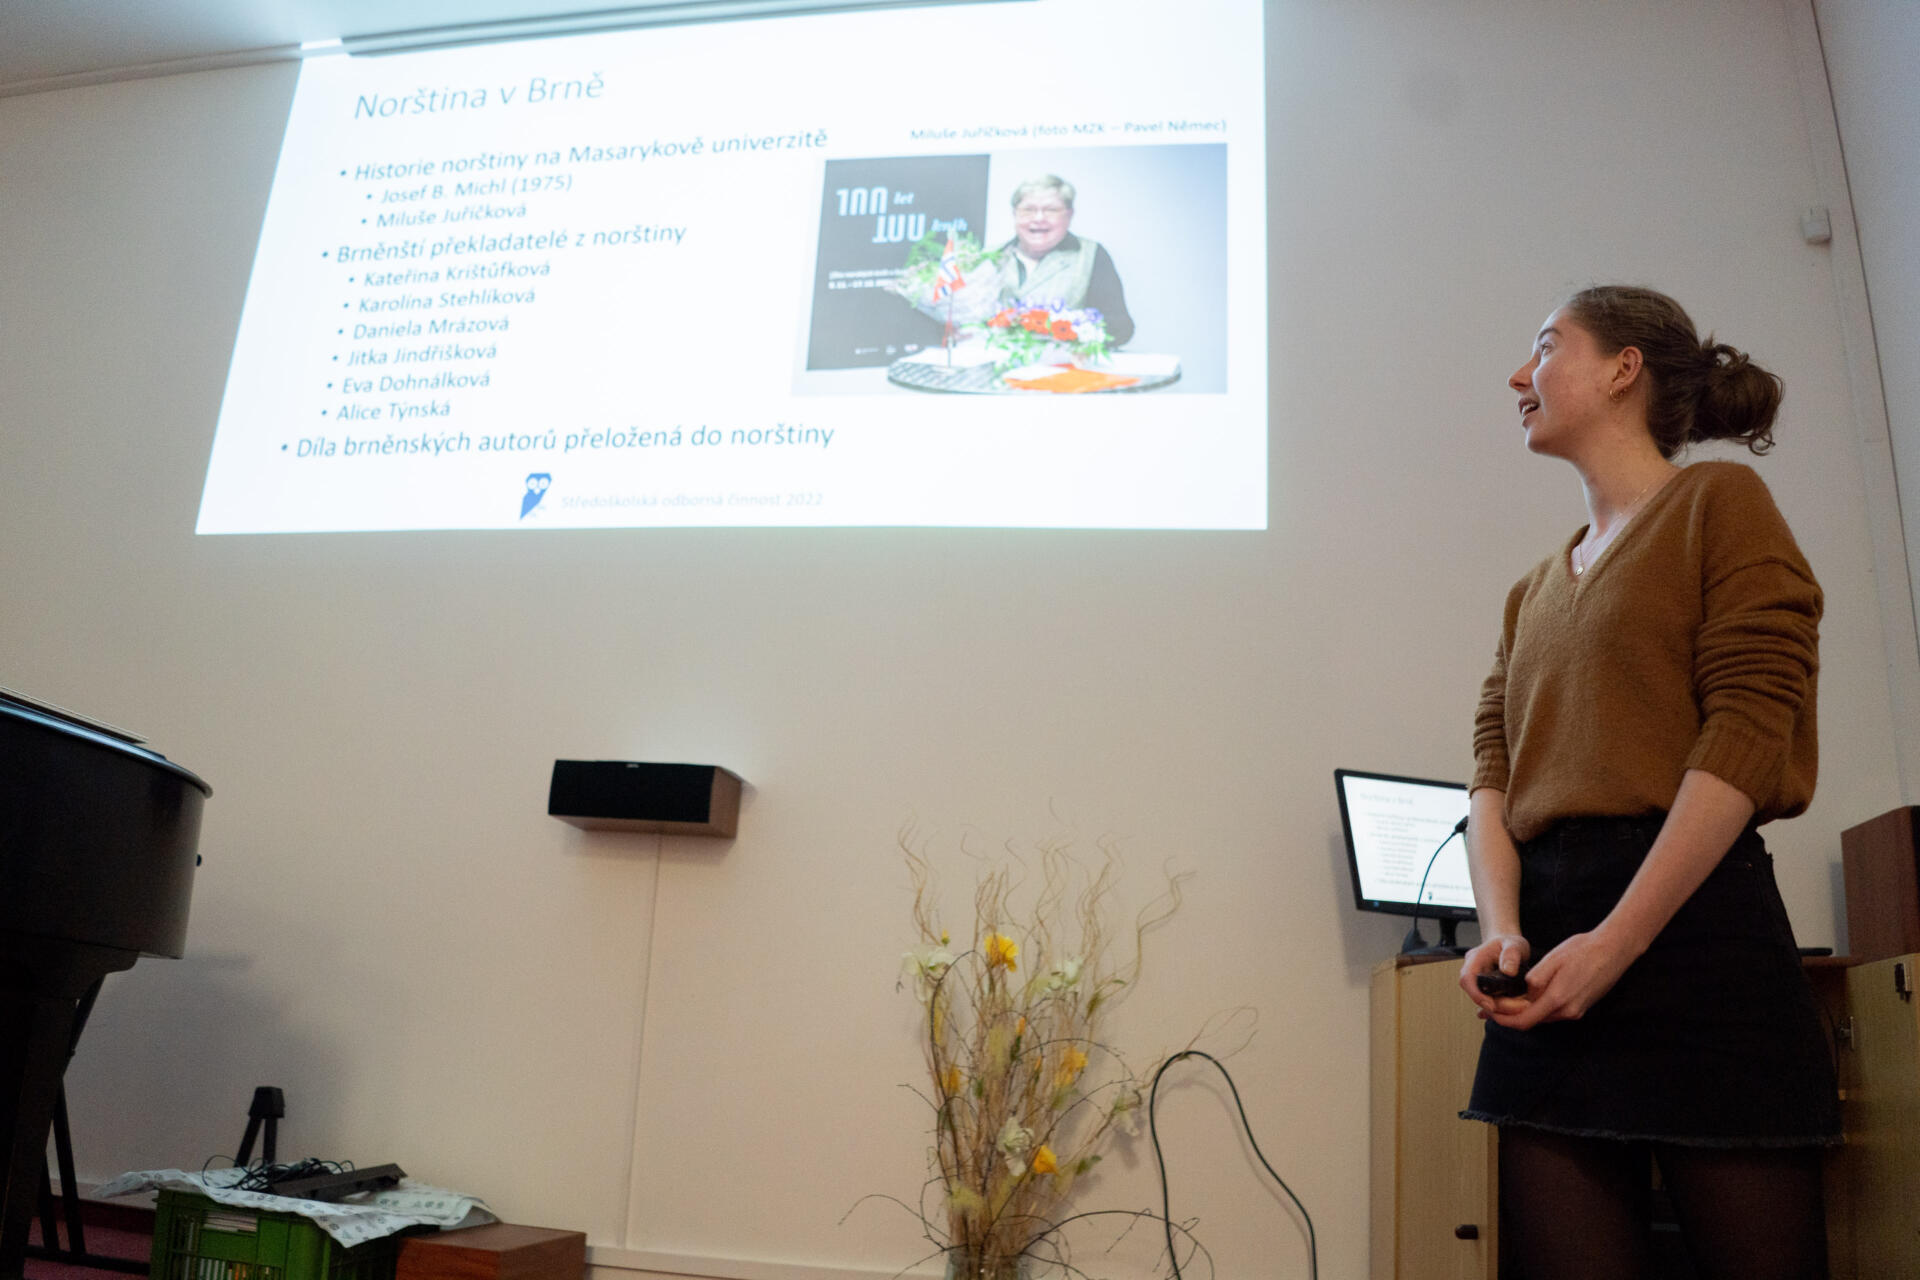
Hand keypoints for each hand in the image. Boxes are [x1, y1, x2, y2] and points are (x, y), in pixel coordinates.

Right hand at [1459, 933, 1530, 1015]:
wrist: (1510, 947)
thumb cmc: (1510, 944)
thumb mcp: (1514, 943)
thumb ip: (1512, 954)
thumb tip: (1508, 971)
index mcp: (1475, 959)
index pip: (1467, 979)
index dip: (1476, 994)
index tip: (1492, 1005)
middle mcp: (1474, 973)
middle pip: (1478, 995)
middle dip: (1498, 1006)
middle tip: (1521, 1006)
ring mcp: (1480, 984)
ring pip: (1487, 1002)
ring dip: (1504, 1009)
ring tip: (1524, 1006)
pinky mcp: (1489, 992)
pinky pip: (1494, 1004)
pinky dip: (1506, 1009)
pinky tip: (1519, 1007)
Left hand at [1484, 926, 1638, 1029]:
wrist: (1614, 949)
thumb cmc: (1584, 950)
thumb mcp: (1552, 960)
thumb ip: (1535, 979)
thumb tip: (1524, 993)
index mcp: (1557, 999)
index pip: (1523, 1021)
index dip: (1503, 1019)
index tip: (1489, 1012)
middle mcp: (1568, 1011)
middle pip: (1532, 1021)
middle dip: (1510, 1015)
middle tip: (1493, 1005)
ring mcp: (1576, 1010)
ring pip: (1543, 1017)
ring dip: (1525, 1011)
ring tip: (1507, 999)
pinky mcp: (1581, 1005)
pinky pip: (1554, 1011)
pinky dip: (1539, 1007)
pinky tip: (1531, 996)